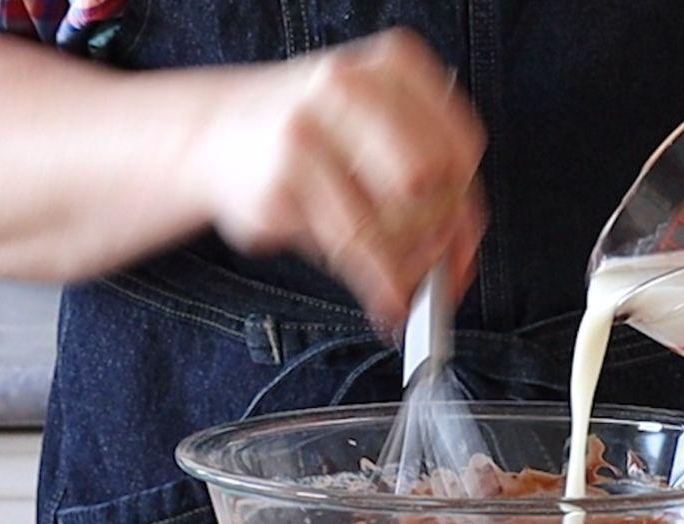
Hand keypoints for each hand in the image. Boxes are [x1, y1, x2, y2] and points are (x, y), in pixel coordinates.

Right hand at [197, 29, 485, 324]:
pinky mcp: (279, 186)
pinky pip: (351, 250)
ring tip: (403, 280)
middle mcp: (348, 87)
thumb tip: (464, 253)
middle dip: (438, 233)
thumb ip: (430, 176)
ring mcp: (306, 133)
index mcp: (391, 65)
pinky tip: (386, 297)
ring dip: (408, 265)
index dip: (469, 202)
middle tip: (434, 263)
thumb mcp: (376, 128)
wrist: (214, 133)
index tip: (464, 236)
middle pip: (431, 181)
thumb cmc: (310, 135)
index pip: (460, 144)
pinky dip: (377, 283)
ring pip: (393, 220)